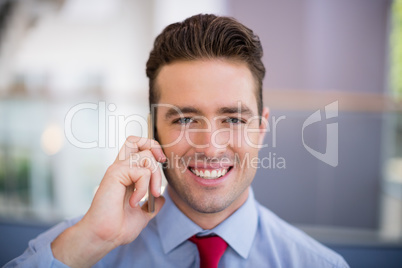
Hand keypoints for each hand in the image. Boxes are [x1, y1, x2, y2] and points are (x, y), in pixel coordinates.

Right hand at [51, 136, 165, 266]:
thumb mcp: (143, 213)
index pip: (136, 148)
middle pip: (134, 139)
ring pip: (146, 155)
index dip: (152, 149)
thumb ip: (152, 204)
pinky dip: (144, 187)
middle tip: (161, 162)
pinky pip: (141, 171)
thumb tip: (162, 199)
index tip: (162, 163)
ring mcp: (117, 169)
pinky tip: (135, 202)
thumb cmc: (119, 227)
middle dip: (153, 146)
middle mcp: (120, 169)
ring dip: (155, 177)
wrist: (105, 237)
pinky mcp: (115, 174)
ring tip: (149, 195)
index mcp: (126, 175)